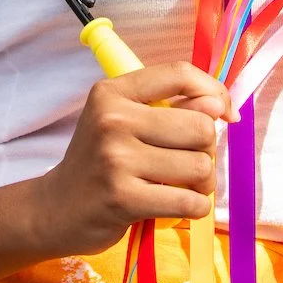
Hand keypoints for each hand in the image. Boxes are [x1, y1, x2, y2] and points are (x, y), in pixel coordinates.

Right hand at [39, 61, 235, 256]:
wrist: (57, 207)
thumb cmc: (100, 160)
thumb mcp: (124, 119)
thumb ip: (170, 106)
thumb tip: (220, 106)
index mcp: (113, 91)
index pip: (179, 74)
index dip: (214, 90)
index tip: (225, 112)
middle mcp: (113, 119)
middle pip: (200, 125)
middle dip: (206, 148)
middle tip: (188, 160)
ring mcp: (116, 159)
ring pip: (199, 165)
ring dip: (202, 181)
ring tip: (181, 184)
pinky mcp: (123, 199)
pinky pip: (189, 201)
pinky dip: (194, 206)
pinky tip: (177, 204)